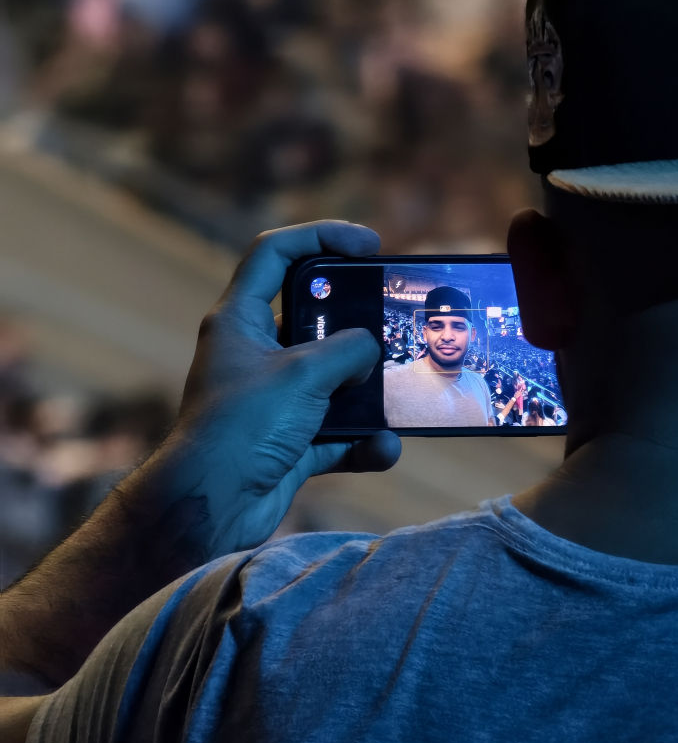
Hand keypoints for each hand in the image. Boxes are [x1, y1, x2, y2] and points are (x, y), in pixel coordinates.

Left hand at [159, 221, 400, 557]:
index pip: (276, 254)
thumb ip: (347, 350)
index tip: (369, 245)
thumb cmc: (244, 426)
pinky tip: (383, 448)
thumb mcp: (303, 373)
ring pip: (334, 383)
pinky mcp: (290, 443)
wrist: (213, 505)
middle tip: (396, 322)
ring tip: (398, 398)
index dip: (322, 236)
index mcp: (241, 320)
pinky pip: (339, 434)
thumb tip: (370, 351)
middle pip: (316, 321)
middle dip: (358, 325)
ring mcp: (275, 401)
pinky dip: (363, 442)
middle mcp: (256, 355)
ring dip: (368, 395)